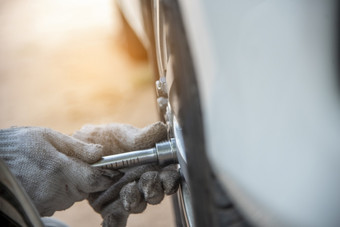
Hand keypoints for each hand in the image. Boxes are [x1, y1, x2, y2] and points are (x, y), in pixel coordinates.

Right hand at [0, 127, 120, 215]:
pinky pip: (59, 202)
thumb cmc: (20, 145)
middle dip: (84, 177)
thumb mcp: (48, 137)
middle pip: (85, 189)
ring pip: (73, 196)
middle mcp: (54, 190)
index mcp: (59, 169)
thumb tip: (100, 152)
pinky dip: (58, 193)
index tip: (113, 171)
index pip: (94, 180)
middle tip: (71, 165)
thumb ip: (77, 148)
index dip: (106, 176)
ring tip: (53, 171)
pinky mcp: (40, 209)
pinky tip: (45, 180)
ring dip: (70, 185)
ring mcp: (46, 202)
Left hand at [73, 122, 179, 226]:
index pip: (167, 175)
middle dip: (154, 191)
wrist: (78, 151)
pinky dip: (115, 223)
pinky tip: (110, 223)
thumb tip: (161, 129)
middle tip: (147, 187)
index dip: (170, 178)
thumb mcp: (121, 134)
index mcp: (150, 164)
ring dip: (136, 201)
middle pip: (155, 192)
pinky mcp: (111, 206)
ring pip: (138, 204)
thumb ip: (141, 136)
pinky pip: (116, 219)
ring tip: (128, 195)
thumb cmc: (105, 138)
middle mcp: (141, 182)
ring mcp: (127, 195)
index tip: (166, 178)